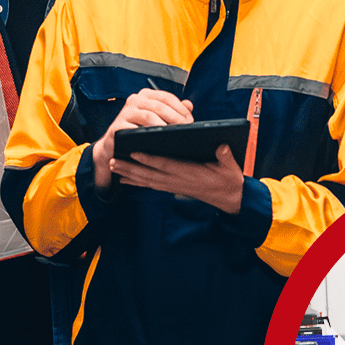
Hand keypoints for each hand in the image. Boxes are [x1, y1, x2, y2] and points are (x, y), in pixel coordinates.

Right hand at [92, 89, 193, 189]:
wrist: (116, 145)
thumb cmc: (139, 130)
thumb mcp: (157, 118)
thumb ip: (173, 110)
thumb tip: (189, 104)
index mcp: (145, 95)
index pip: (167, 97)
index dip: (180, 108)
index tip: (190, 120)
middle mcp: (134, 100)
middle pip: (159, 106)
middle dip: (175, 117)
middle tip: (186, 128)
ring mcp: (125, 112)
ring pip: (149, 116)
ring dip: (163, 125)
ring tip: (174, 134)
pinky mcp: (118, 126)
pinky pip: (135, 129)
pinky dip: (147, 134)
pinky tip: (156, 140)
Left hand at [111, 144, 245, 214]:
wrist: (229, 198)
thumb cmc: (228, 179)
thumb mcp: (230, 167)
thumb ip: (225, 157)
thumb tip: (223, 146)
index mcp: (190, 173)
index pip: (166, 165)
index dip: (149, 159)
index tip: (135, 151)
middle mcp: (178, 181)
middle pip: (150, 174)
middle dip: (130, 168)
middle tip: (113, 161)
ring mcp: (174, 186)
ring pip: (147, 181)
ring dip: (129, 175)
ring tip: (114, 167)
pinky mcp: (173, 188)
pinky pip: (151, 186)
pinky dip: (137, 183)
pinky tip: (125, 180)